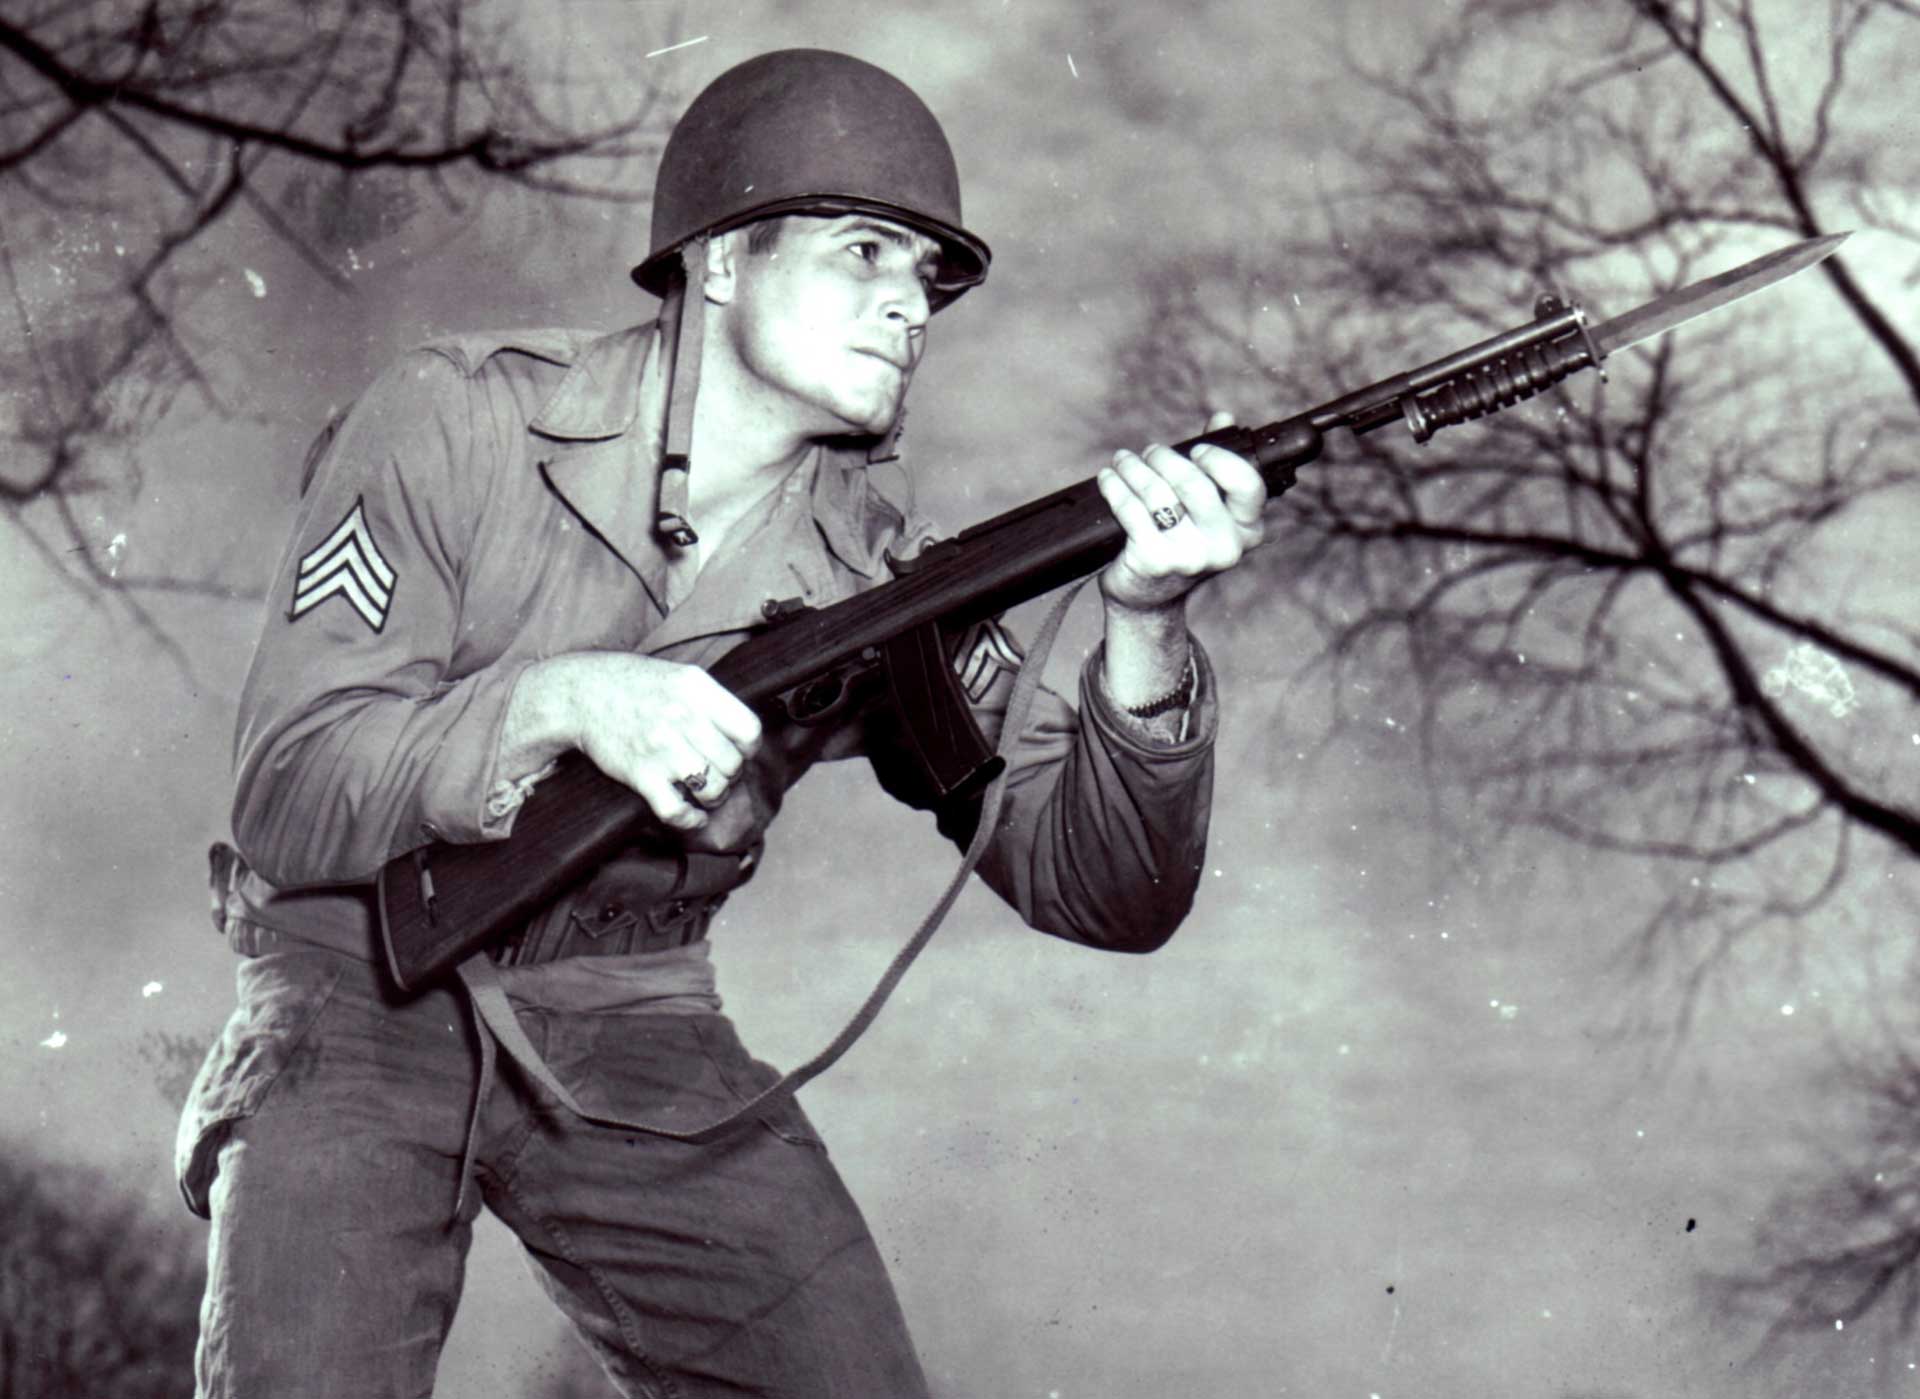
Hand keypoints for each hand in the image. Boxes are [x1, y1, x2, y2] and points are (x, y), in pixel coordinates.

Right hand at [517, 653, 762, 833]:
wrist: (583, 694)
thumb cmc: (637, 685)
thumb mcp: (682, 677)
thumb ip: (714, 701)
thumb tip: (746, 737)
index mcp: (698, 690)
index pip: (749, 731)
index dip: (749, 748)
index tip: (739, 752)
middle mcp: (682, 717)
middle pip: (732, 764)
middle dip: (731, 775)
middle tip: (718, 773)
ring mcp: (661, 748)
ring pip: (713, 789)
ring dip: (714, 798)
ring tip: (706, 792)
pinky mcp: (640, 774)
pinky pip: (677, 810)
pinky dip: (690, 820)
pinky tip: (692, 815)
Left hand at [1094, 410, 1267, 613]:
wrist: (1148, 598)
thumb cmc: (1180, 542)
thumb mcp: (1205, 510)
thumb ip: (1215, 464)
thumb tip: (1222, 417)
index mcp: (1248, 529)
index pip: (1248, 484)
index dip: (1219, 459)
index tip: (1196, 450)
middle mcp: (1225, 546)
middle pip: (1194, 484)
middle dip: (1164, 459)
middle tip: (1150, 452)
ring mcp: (1190, 557)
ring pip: (1157, 494)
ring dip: (1134, 469)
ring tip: (1123, 460)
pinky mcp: (1154, 561)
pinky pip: (1131, 511)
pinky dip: (1116, 488)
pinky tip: (1108, 479)